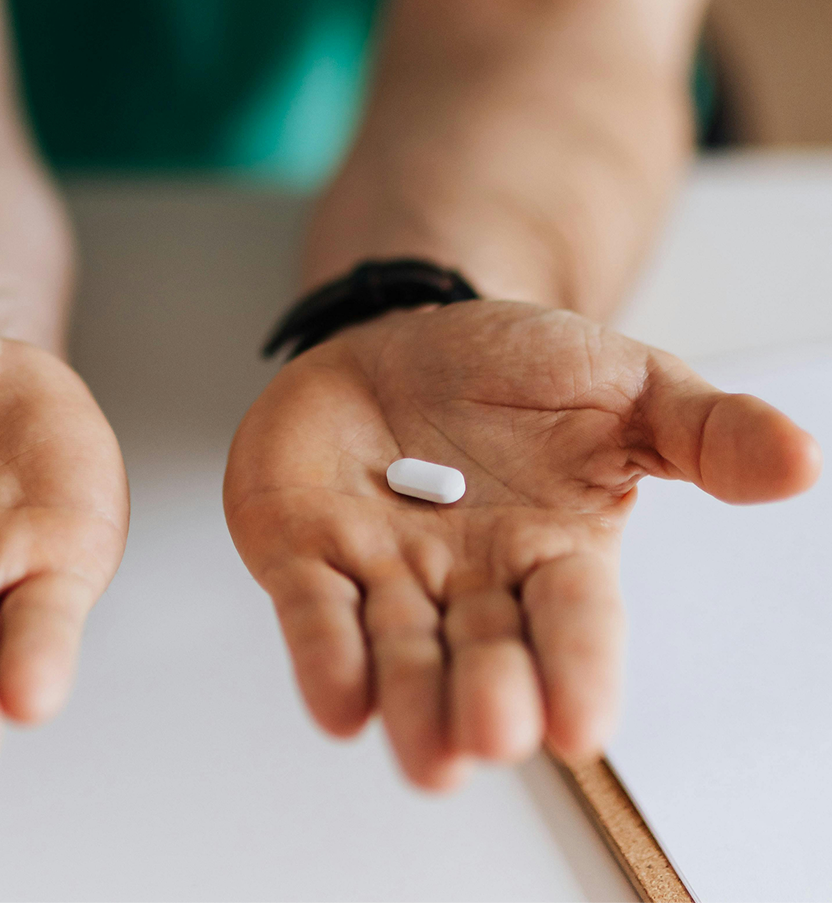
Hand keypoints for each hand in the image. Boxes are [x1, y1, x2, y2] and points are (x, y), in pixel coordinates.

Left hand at [224, 301, 819, 789]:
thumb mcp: (623, 384)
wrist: (408, 335)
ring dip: (408, 700)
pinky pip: (315, 609)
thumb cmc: (517, 371)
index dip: (578, 671)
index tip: (580, 727)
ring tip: (428, 754)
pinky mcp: (307, 551)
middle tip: (493, 737)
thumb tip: (801, 459)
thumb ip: (703, 430)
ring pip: (397, 651)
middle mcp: (469, 582)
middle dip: (487, 697)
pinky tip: (338, 700)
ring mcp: (383, 570)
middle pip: (482, 655)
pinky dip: (324, 653)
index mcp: (553, 554)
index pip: (574, 624)